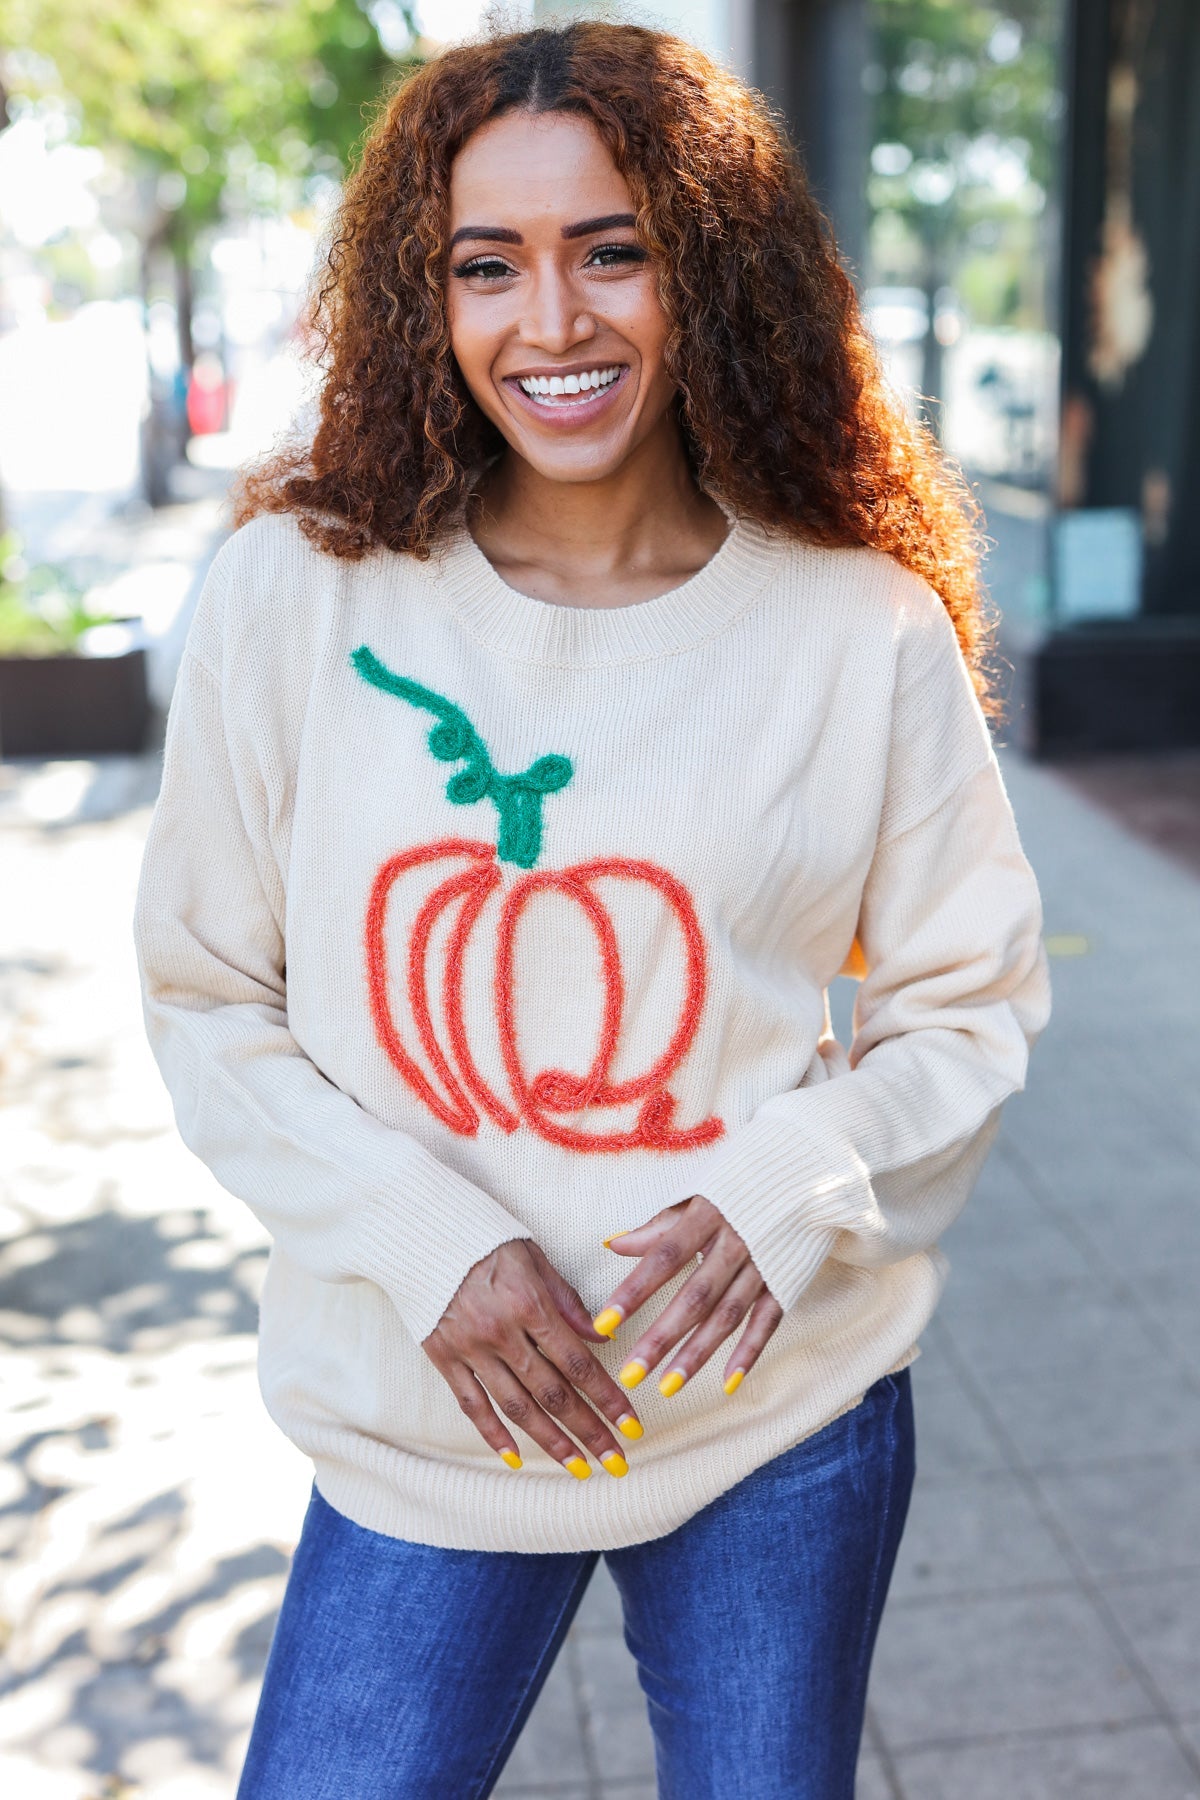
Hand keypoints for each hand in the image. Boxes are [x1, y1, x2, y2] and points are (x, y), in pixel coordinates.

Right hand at [422, 1238, 643, 1478]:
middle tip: (616, 1461)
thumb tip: (604, 1338)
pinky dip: (494, 1435)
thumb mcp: (536, 1259)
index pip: (578, 1363)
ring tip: (578, 1467)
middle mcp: (501, 1333)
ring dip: (551, 1442)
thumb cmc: (488, 1241)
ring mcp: (470, 1349)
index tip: (632, 1426)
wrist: (422, 1233)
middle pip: (553, 1393)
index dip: (608, 1398)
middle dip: (589, 1431)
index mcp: (530, 1305)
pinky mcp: (443, 1358)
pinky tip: (515, 1459)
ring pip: (517, 1407)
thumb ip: (568, 1302)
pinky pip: (472, 1405)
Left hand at [592, 1195, 782, 1396]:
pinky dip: (749, 1353)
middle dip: (661, 1338)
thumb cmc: (738, 1185)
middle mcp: (736, 1244)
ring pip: (727, 1316)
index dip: (634, 1291)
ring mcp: (764, 1266)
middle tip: (630, 1374)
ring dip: (697, 1354)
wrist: (806, 1174)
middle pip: (695, 1297)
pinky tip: (727, 1383)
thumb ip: (658, 1225)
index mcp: (707, 1217)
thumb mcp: (697, 1195)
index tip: (604, 1323)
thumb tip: (613, 1244)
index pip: (664, 1258)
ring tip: (667, 1387)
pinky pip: (767, 1323)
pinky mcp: (785, 1283)